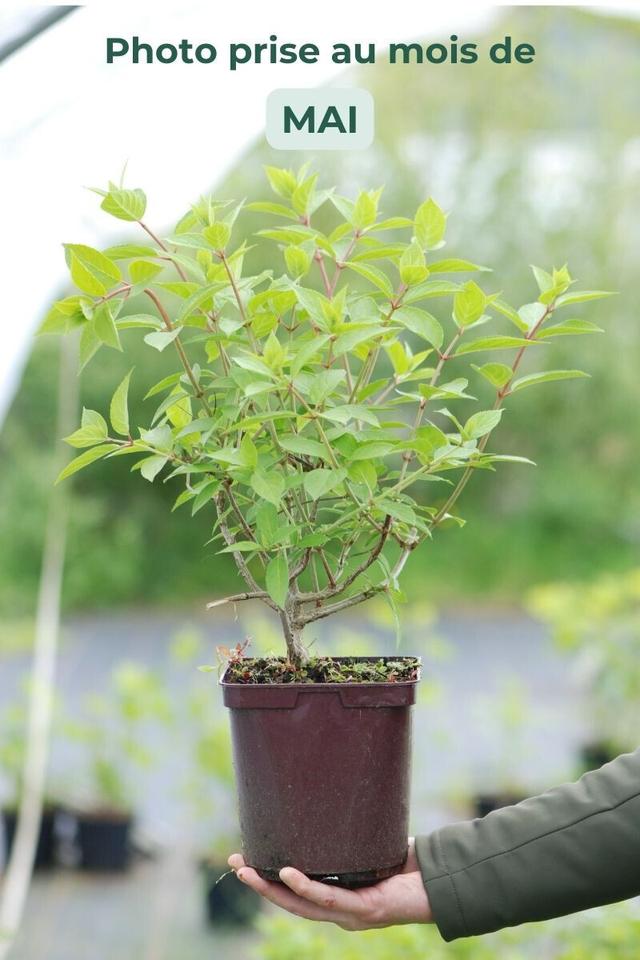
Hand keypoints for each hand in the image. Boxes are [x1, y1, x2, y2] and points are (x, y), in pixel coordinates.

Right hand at [228, 838, 431, 929]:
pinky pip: (328, 898)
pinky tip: (286, 874)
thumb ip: (352, 832)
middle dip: (260, 884)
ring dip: (270, 888)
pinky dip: (305, 887)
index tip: (247, 860)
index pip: (297, 892)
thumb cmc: (411, 865)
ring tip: (247, 870)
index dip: (270, 880)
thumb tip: (335, 794)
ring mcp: (351, 914)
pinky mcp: (365, 910)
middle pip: (290, 901)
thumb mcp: (372, 846)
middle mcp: (340, 911)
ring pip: (301, 904)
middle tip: (235, 863)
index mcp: (339, 898)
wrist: (445, 883)